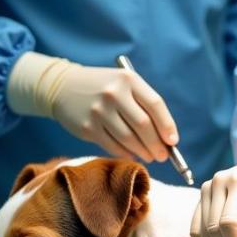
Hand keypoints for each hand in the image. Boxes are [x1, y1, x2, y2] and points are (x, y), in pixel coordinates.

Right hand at [7, 51, 177, 161]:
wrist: (62, 87)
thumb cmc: (103, 87)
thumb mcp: (124, 84)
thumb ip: (144, 104)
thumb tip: (165, 136)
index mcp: (128, 79)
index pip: (155, 104)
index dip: (167, 125)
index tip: (173, 141)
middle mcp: (114, 93)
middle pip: (143, 125)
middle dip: (157, 144)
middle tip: (163, 155)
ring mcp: (99, 111)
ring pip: (129, 139)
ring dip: (143, 151)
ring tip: (150, 156)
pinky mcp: (87, 127)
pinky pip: (113, 146)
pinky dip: (126, 153)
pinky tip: (133, 155)